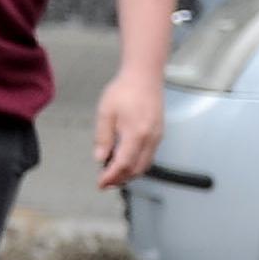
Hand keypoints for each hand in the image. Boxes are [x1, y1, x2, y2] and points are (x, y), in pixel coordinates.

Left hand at [94, 68, 163, 189]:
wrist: (144, 76)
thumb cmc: (125, 90)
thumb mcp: (106, 112)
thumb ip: (103, 137)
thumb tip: (100, 158)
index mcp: (136, 133)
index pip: (123, 164)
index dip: (111, 177)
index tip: (100, 183)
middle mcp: (150, 138)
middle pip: (136, 169)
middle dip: (120, 179)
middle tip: (105, 182)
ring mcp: (157, 137)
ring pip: (145, 165)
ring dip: (129, 174)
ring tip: (113, 175)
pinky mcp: (159, 134)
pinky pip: (149, 156)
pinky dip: (137, 164)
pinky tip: (126, 162)